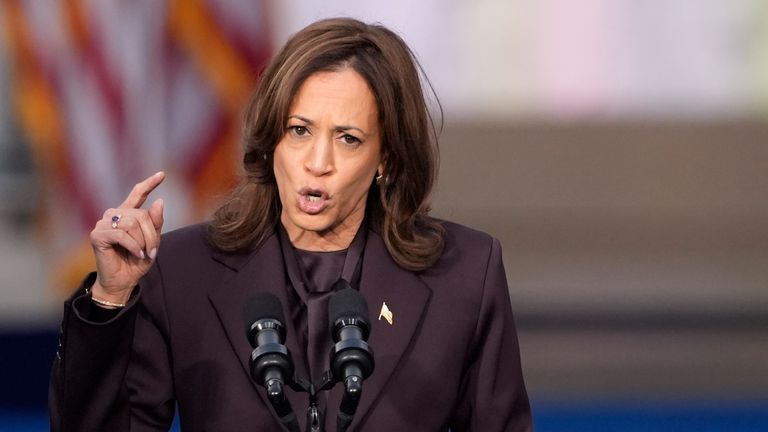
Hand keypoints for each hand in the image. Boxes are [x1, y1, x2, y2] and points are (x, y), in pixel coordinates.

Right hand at [89, 172, 165, 303]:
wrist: (123, 281)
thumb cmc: (136, 261)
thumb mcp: (152, 242)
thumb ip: (155, 223)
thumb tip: (159, 201)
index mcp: (127, 214)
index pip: (138, 194)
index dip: (149, 184)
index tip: (162, 174)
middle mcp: (114, 215)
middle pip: (141, 215)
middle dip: (152, 235)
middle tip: (152, 251)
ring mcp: (103, 223)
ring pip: (132, 224)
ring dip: (143, 242)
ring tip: (143, 253)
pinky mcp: (97, 235)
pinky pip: (122, 235)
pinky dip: (134, 246)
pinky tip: (137, 255)